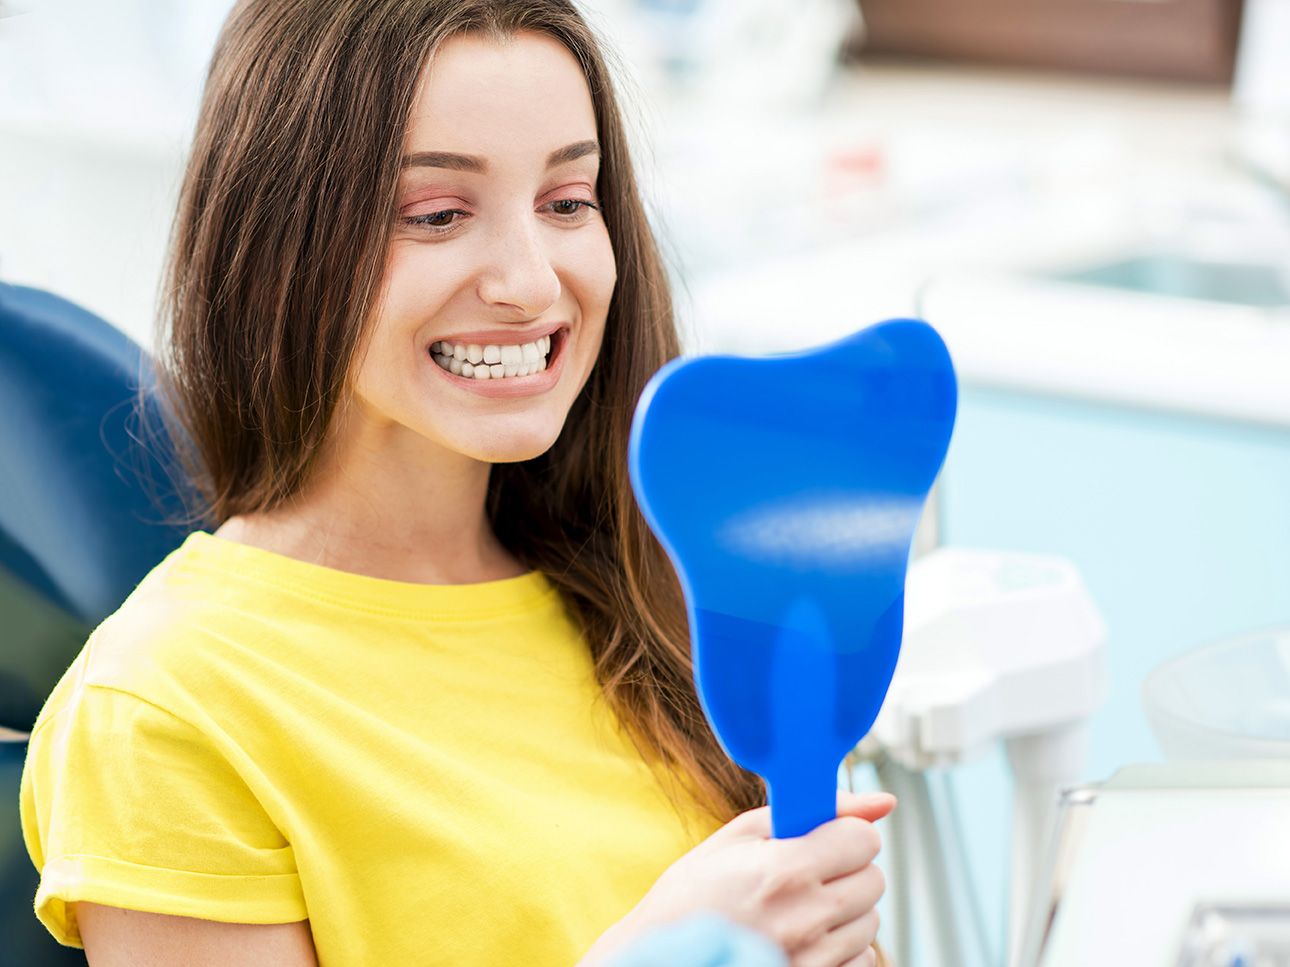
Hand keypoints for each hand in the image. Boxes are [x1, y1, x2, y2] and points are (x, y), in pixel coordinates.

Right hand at [582, 791, 894, 966]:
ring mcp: (814, 957)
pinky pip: (861, 957)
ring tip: (799, 906)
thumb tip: (884, 802)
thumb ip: (815, 810)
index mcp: (785, 869)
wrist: (664, 954)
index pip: (864, 839)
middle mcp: (806, 917)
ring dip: (845, 909)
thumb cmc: (694, 893)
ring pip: (871, 920)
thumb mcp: (741, 836)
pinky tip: (804, 936)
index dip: (844, 833)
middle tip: (807, 871)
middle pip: (874, 879)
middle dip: (847, 869)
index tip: (822, 838)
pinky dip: (841, 945)